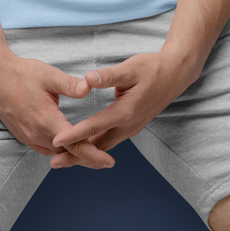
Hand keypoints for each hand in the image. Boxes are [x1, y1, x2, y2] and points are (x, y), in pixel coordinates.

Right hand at [0, 53, 114, 169]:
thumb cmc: (22, 73)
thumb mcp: (48, 75)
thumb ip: (69, 84)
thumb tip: (89, 88)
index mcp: (46, 120)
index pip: (74, 145)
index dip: (93, 155)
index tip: (109, 161)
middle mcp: (36, 133)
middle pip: (67, 153)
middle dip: (87, 158)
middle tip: (106, 162)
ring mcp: (28, 136)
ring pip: (55, 153)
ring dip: (72, 155)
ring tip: (91, 156)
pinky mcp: (22, 135)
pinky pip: (44, 149)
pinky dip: (58, 150)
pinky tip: (67, 147)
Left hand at [47, 51, 203, 168]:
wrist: (175, 74)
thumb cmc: (152, 68)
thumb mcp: (130, 68)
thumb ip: (108, 76)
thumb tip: (87, 78)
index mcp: (125, 112)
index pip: (94, 127)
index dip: (74, 135)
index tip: (56, 140)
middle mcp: (128, 125)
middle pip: (98, 146)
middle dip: (76, 155)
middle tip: (54, 163)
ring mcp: (131, 128)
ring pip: (104, 147)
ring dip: (85, 154)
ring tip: (64, 160)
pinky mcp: (132, 126)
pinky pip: (110, 142)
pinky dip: (96, 148)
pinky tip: (85, 148)